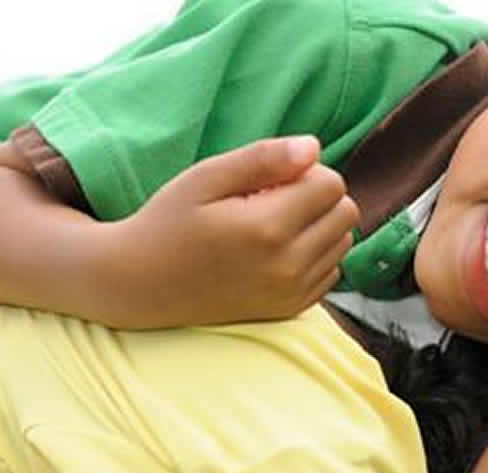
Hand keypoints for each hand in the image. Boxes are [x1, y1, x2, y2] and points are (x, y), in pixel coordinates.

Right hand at [105, 135, 357, 326]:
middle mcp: (287, 266)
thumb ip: (263, 159)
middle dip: (317, 196)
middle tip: (271, 199)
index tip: (269, 179)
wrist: (142, 285)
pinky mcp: (291, 310)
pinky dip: (314, 255)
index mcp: (267, 228)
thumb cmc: (170, 222)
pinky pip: (332, 271)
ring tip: (271, 225)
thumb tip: (314, 148)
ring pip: (343, 242)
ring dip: (318, 226)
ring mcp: (291, 293)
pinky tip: (275, 251)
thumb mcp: (206, 177)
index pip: (331, 184)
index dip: (305, 171)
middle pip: (345, 212)